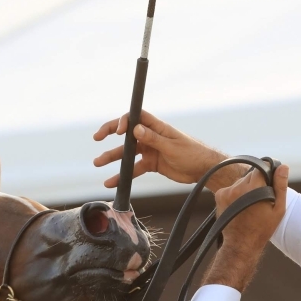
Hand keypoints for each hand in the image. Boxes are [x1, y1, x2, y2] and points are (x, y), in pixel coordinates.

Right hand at [93, 111, 245, 189]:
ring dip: (112, 157)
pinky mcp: (151, 164)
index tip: (117, 132)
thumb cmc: (193, 153)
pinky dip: (123, 175)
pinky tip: (112, 182)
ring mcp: (150, 150)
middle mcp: (151, 136)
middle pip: (126, 133)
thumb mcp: (172, 147)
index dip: (124, 122)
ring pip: (127, 153)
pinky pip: (134, 169)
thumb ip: (153, 139)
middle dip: (110, 134)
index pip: (136, 118)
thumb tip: (135, 130)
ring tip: (98, 163)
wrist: (203, 170)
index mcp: (157, 127)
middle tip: (97, 138)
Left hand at [204, 163, 289, 291]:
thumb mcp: (278, 209)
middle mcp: (238, 187)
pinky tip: (240, 206)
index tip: (269, 184)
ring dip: (245, 188)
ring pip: (240, 181)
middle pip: (250, 174)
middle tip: (260, 198)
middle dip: (256, 182)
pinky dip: (235, 193)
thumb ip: (280, 186)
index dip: (267, 174)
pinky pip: (231, 188)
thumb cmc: (262, 228)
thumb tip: (283, 166)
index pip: (261, 169)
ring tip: (249, 205)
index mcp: (254, 189)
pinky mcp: (219, 195)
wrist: (241, 243)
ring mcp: (226, 191)